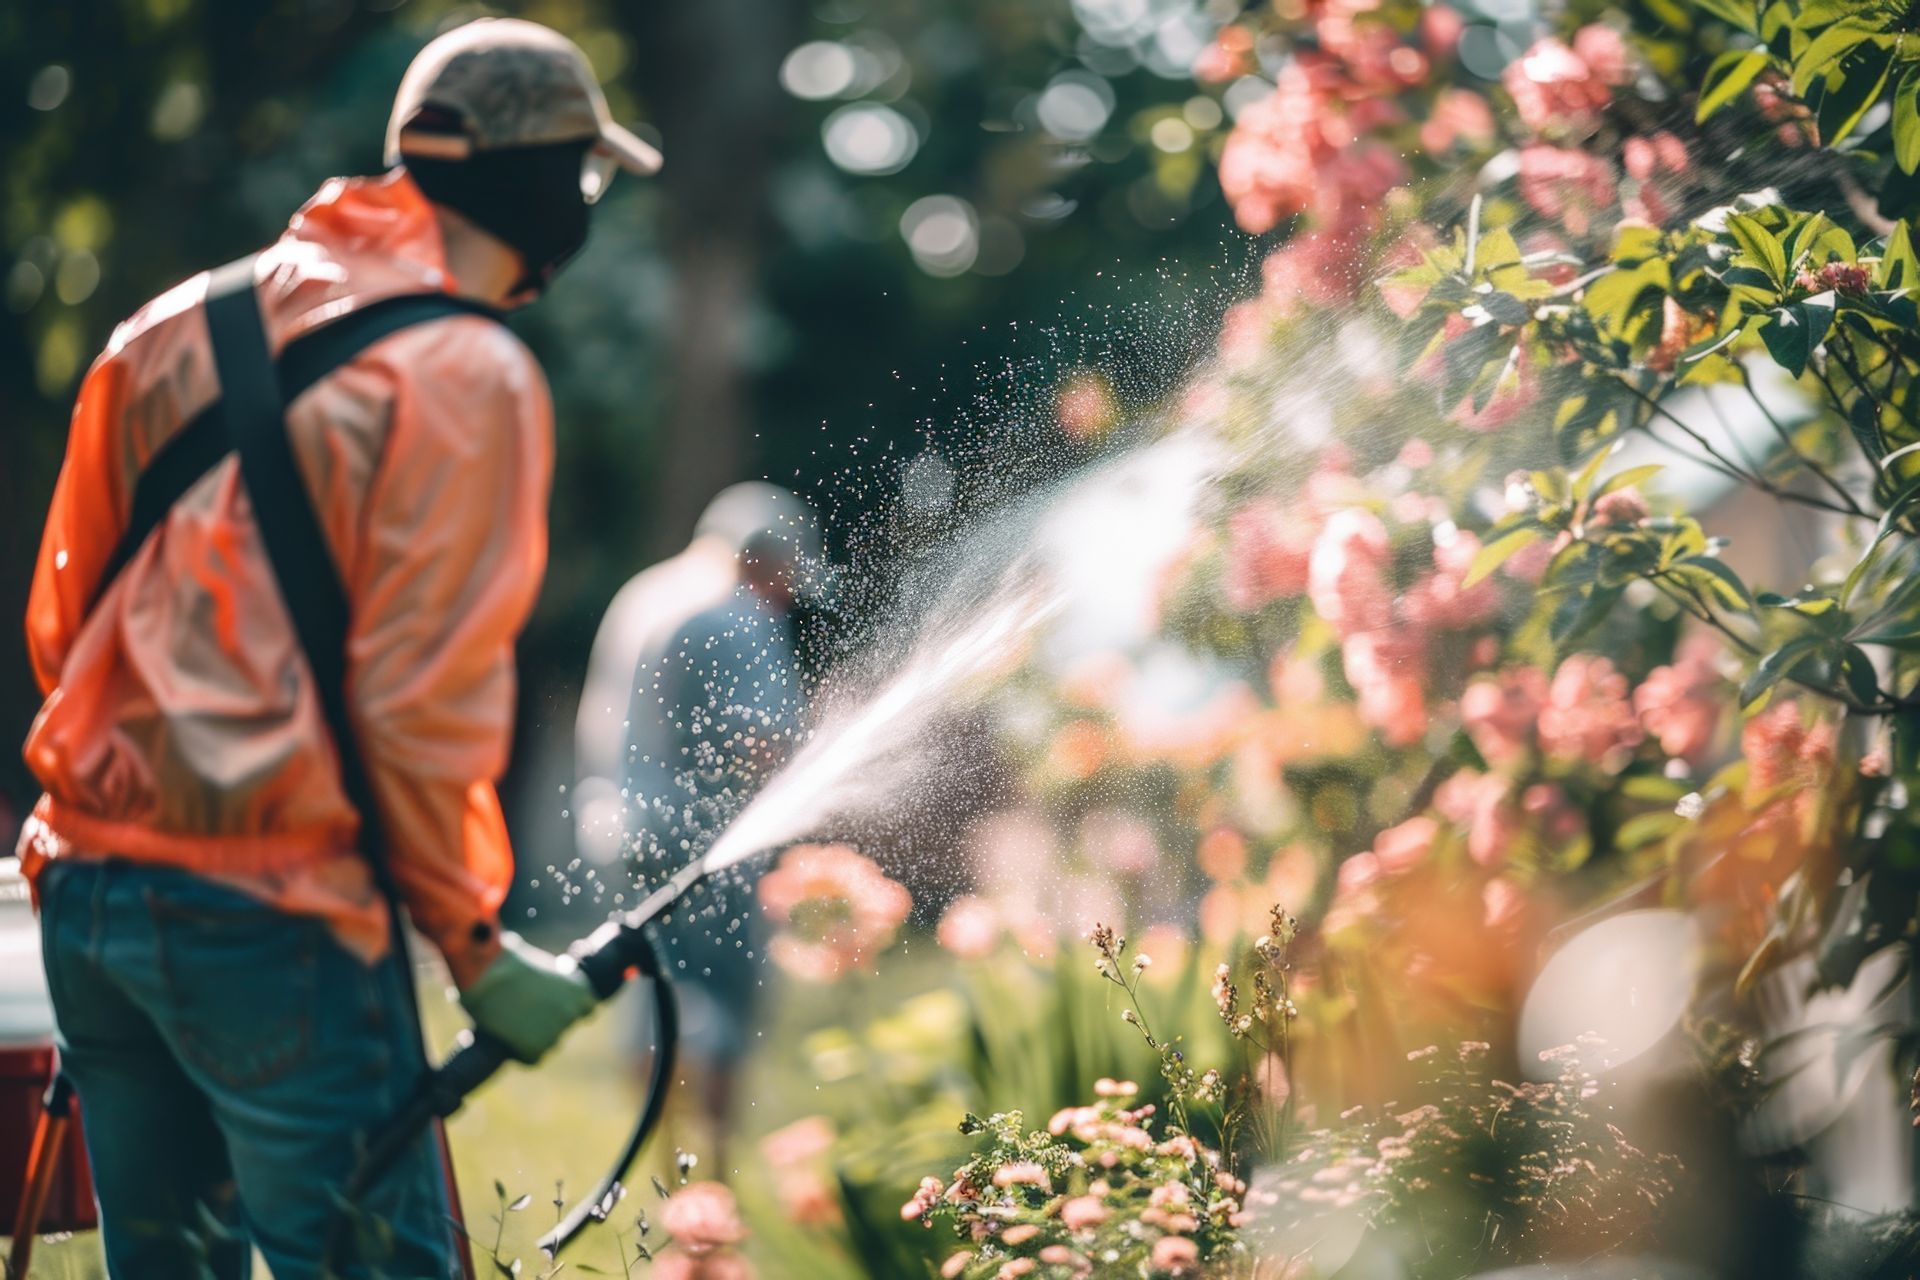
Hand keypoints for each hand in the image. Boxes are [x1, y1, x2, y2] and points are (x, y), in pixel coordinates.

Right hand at [457, 931, 597, 1063]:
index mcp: (580, 989)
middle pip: (564, 1027)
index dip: (566, 1007)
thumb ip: (551, 984)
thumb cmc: (507, 961)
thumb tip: (547, 995)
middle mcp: (572, 1013)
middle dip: (548, 1022)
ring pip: (549, 1043)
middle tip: (524, 1015)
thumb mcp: (539, 968)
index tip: (551, 1005)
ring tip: (511, 1026)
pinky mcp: (536, 1050)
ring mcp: (556, 1033)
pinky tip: (507, 1041)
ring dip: (535, 1038)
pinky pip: (532, 1058)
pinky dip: (521, 1053)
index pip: (585, 1009)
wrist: (487, 973)